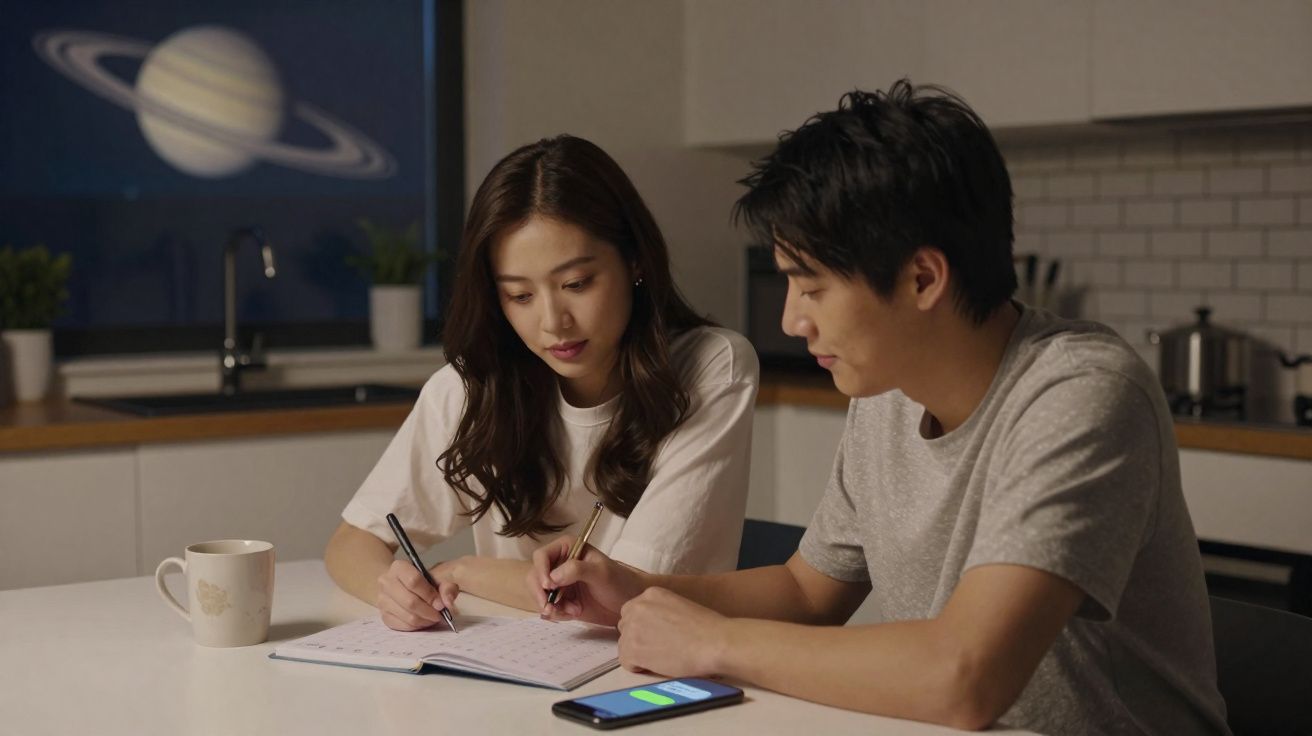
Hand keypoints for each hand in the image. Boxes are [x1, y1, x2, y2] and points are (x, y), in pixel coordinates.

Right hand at [376, 559, 459, 630]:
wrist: (400, 586)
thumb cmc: (422, 581)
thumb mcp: (437, 577)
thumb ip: (447, 586)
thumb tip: (447, 602)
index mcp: (398, 567)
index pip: (413, 581)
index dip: (429, 594)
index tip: (440, 604)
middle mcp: (386, 582)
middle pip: (410, 601)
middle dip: (429, 611)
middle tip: (439, 614)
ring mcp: (382, 600)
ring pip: (407, 616)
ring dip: (425, 620)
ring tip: (433, 618)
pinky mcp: (383, 616)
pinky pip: (403, 626)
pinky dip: (417, 626)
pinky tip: (424, 621)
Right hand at [528, 535, 648, 626]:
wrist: (630, 603)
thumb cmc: (620, 581)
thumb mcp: (601, 572)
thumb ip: (577, 569)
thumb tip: (553, 576)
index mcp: (567, 549)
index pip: (541, 556)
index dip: (541, 571)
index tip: (548, 586)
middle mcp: (559, 564)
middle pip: (534, 577)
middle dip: (540, 594)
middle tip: (551, 608)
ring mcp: (559, 583)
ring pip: (539, 595)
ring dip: (551, 606)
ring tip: (573, 611)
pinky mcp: (562, 600)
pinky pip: (549, 608)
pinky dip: (557, 613)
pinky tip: (574, 613)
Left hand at [616, 587, 728, 676]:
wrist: (715, 642)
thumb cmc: (708, 627)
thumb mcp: (680, 606)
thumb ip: (661, 612)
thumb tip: (653, 628)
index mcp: (651, 593)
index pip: (634, 611)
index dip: (644, 627)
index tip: (658, 636)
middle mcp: (637, 606)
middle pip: (625, 626)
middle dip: (637, 638)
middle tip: (659, 649)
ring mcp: (633, 627)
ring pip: (624, 645)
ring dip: (638, 653)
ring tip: (662, 658)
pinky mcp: (632, 649)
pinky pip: (626, 662)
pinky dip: (639, 667)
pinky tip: (659, 665)